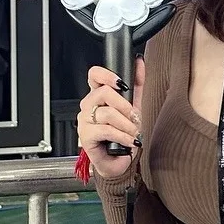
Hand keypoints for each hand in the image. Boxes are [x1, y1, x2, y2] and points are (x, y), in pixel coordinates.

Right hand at [78, 58, 144, 180]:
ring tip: (134, 132)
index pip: (94, 75)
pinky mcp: (86, 136)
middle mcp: (88, 106)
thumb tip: (139, 62)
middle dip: (125, 106)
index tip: (122, 83)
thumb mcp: (134, 106)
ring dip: (127, 124)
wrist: (120, 161)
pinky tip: (130, 141)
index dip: (107, 74)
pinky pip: (106, 130)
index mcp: (98, 96)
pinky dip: (123, 136)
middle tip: (134, 117)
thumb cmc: (124, 134)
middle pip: (103, 93)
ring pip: (107, 113)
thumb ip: (137, 84)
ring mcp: (85, 121)